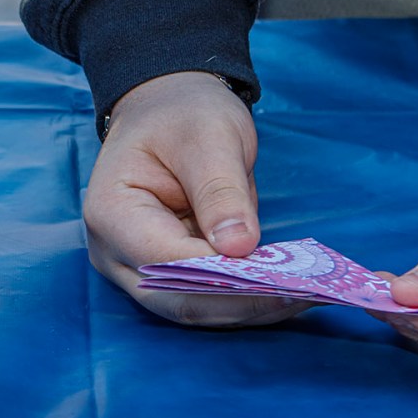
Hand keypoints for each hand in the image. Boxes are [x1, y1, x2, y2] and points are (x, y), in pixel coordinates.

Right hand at [86, 71, 309, 326]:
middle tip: (303, 296)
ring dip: (247, 307)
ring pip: (192, 308)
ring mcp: (133, 268)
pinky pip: (202, 298)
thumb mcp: (210, 137)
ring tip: (305, 296)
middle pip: (177, 300)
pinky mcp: (162, 274)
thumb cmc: (182, 114)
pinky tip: (286, 289)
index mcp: (112, 213)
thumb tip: (240, 247)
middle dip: (240, 303)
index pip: (168, 262)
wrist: (166, 109)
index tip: (281, 278)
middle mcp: (112, 252)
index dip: (222, 276)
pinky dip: (242, 298)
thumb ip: (221, 191)